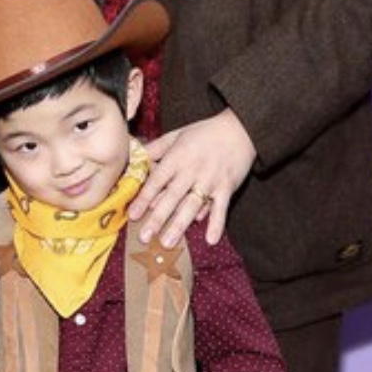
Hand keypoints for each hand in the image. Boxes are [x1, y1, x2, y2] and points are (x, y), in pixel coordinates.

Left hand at [128, 109, 255, 247]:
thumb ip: (155, 148)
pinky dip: (217, 223)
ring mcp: (210, 180)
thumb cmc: (204, 133)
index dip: (144, 198)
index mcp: (177, 157)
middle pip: (172, 197)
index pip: (157, 180)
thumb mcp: (176, 135)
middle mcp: (192, 170)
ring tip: (168, 242)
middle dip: (157, 218)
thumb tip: (135, 158)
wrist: (239, 129)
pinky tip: (211, 239)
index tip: (132, 215)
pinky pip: (221, 208)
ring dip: (180, 225)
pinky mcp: (226, 188)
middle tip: (145, 236)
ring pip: (192, 205)